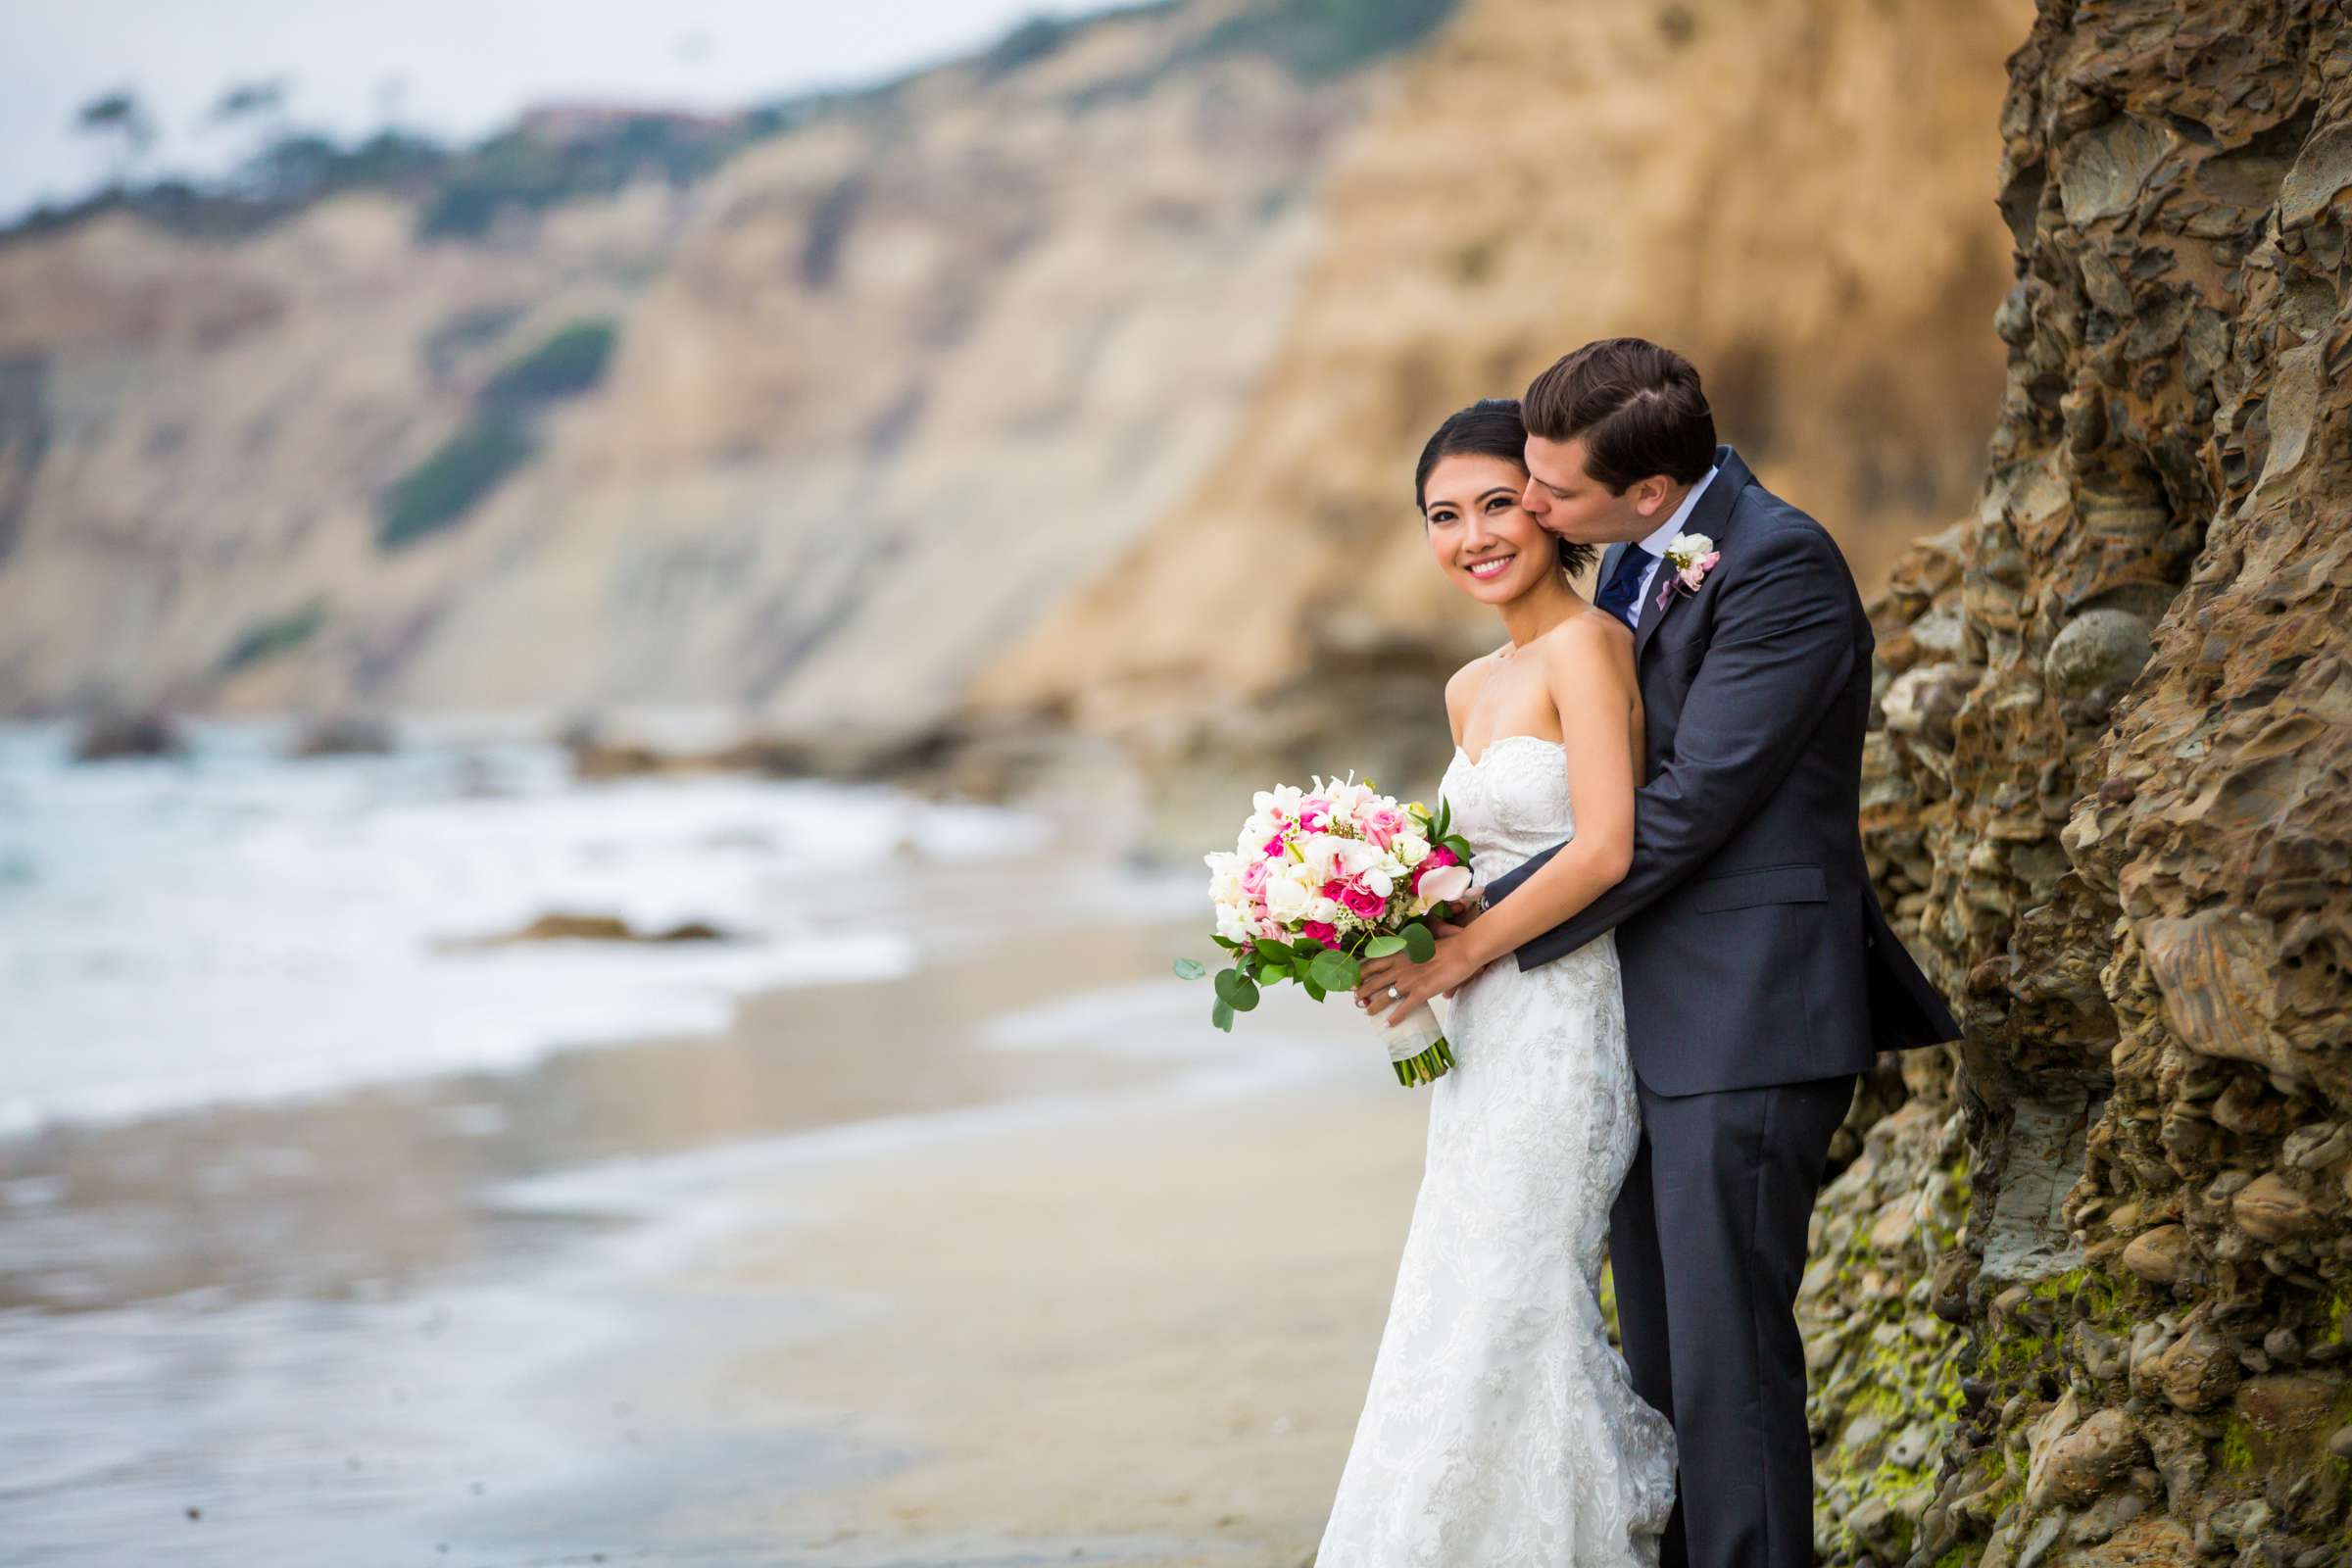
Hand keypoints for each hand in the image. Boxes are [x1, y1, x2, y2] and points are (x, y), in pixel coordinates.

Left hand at [1353, 928, 1492, 1024]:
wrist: (1461, 951)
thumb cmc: (1445, 947)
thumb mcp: (1421, 948)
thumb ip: (1413, 958)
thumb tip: (1415, 967)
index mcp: (1398, 955)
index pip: (1371, 964)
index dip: (1359, 974)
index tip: (1353, 980)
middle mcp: (1399, 968)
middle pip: (1373, 983)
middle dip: (1362, 993)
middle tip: (1356, 1000)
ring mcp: (1409, 981)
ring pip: (1384, 997)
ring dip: (1373, 1006)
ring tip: (1367, 1012)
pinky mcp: (1421, 992)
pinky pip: (1404, 1008)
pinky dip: (1396, 1017)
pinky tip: (1389, 1024)